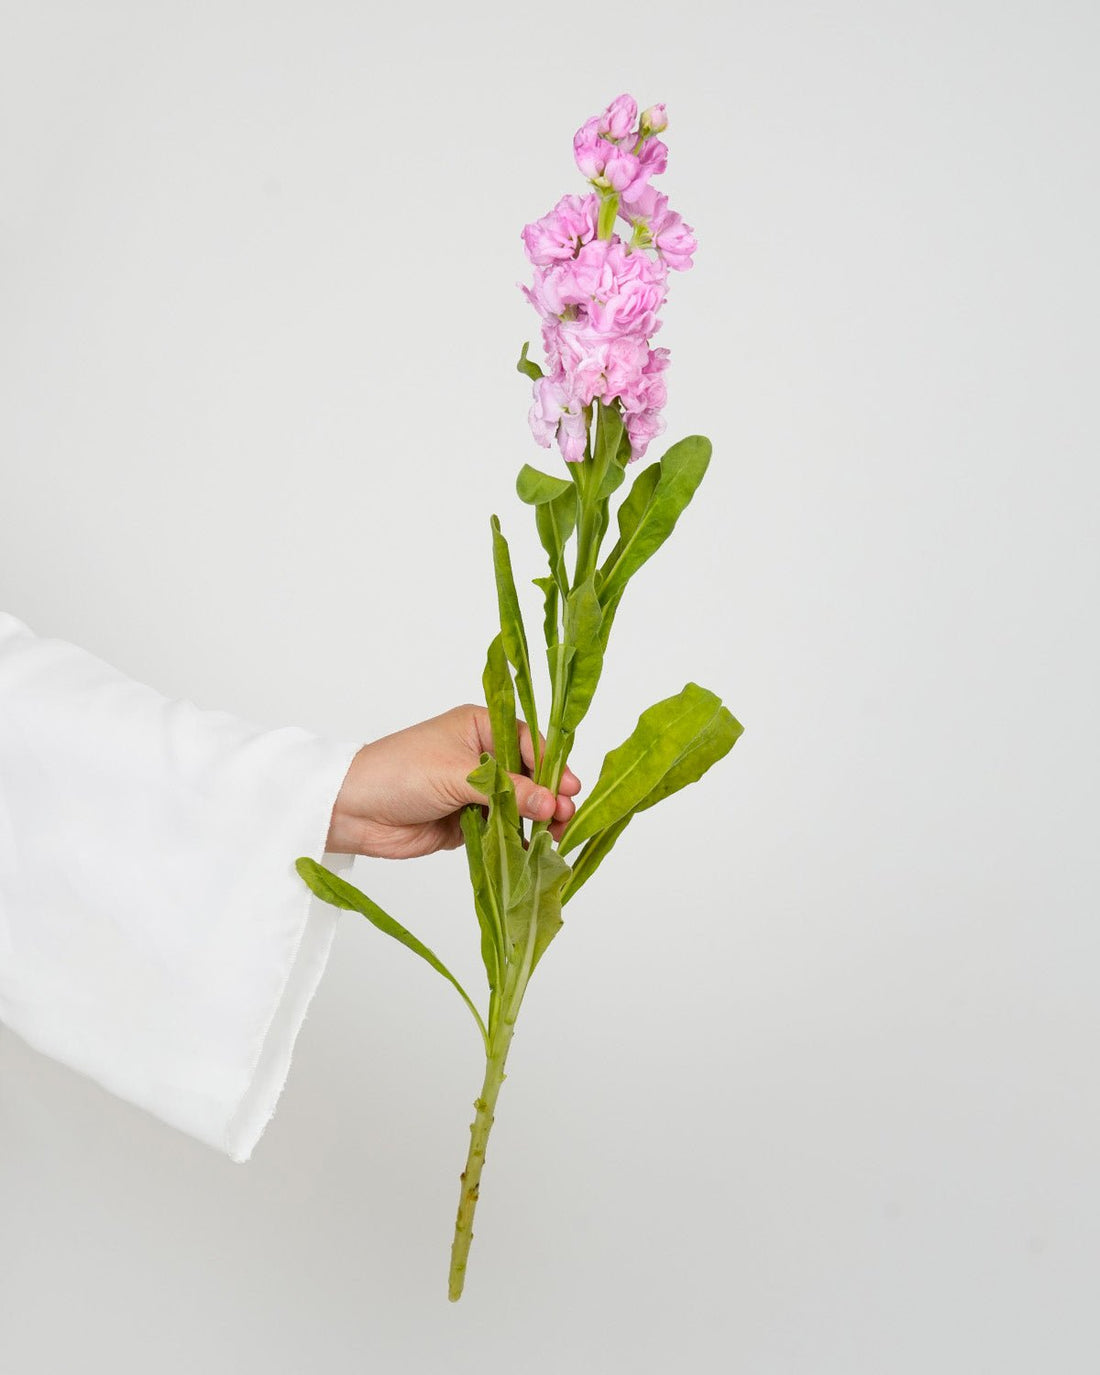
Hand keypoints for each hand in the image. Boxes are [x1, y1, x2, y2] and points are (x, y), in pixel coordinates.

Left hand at [324, 704, 581, 858]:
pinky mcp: (467, 822)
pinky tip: (532, 851)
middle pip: (529, 776)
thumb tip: (550, 804)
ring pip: (518, 806)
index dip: (551, 766)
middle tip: (565, 817)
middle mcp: (481, 756)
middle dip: (548, 797)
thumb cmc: (398, 772)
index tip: (569, 789)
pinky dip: (517, 840)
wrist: (352, 810)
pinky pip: (502, 830)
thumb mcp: (457, 775)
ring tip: (554, 838)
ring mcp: (475, 791)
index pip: (529, 743)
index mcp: (480, 727)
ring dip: (536, 821)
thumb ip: (506, 790)